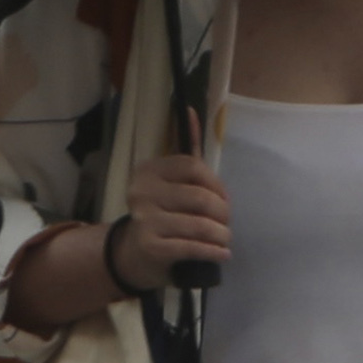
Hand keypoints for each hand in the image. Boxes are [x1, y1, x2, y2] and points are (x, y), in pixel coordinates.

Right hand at [109, 146, 233, 290]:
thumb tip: (190, 109)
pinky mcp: (150, 247)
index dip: (216, 183)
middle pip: (199, 197)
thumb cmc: (163, 211)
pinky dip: (213, 251)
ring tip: (225, 238)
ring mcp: (144, 220)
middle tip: (226, 222)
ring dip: (221, 234)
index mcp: (148, 171)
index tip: (225, 198)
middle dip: (222, 212)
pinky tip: (222, 253)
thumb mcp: (172, 180)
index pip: (192, 166)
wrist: (136, 253)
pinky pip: (191, 248)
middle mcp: (142, 193)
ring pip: (199, 225)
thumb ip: (185, 149)